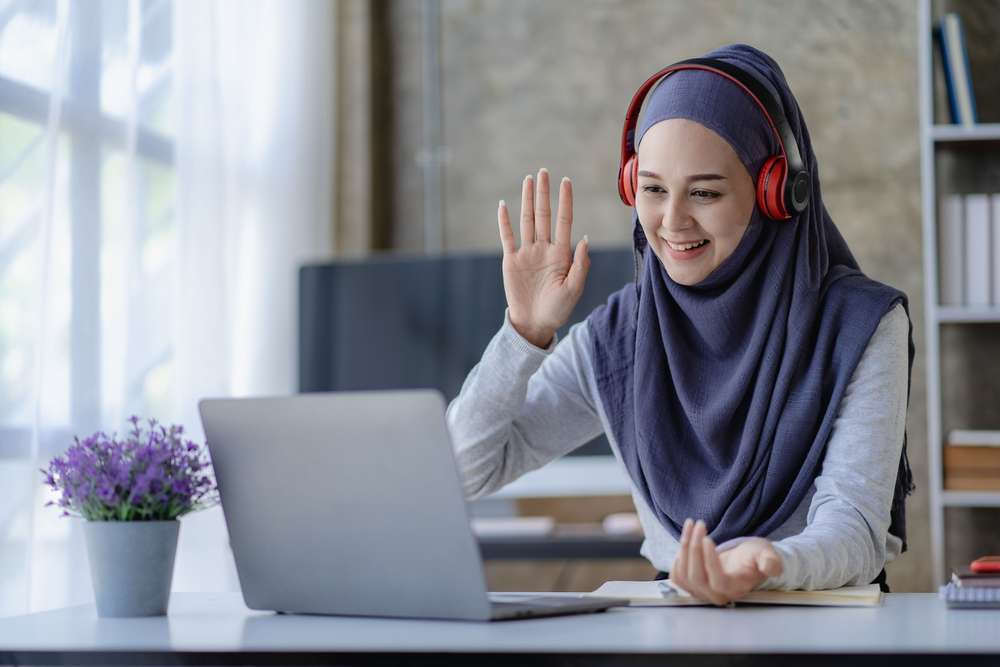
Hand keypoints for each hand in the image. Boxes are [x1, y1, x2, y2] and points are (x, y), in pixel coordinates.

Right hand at [497, 168, 589, 347]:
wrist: (534, 324)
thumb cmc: (558, 309)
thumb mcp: (574, 289)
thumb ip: (580, 265)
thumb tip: (584, 239)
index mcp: (561, 254)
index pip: (564, 221)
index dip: (565, 201)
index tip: (566, 182)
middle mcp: (544, 249)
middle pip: (544, 215)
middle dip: (544, 193)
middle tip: (544, 172)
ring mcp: (527, 253)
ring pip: (526, 220)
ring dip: (527, 200)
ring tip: (528, 180)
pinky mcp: (511, 261)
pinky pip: (507, 237)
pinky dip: (505, 222)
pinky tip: (503, 205)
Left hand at [669, 518, 783, 606]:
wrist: (745, 562)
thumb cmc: (755, 557)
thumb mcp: (766, 555)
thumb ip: (770, 561)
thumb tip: (772, 567)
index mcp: (735, 589)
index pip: (717, 580)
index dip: (709, 561)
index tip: (707, 538)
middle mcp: (716, 595)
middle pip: (697, 576)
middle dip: (694, 547)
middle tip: (699, 524)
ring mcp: (701, 592)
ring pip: (684, 574)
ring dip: (684, 546)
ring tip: (692, 525)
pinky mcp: (690, 586)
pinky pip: (677, 575)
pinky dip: (677, 555)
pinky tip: (686, 539)